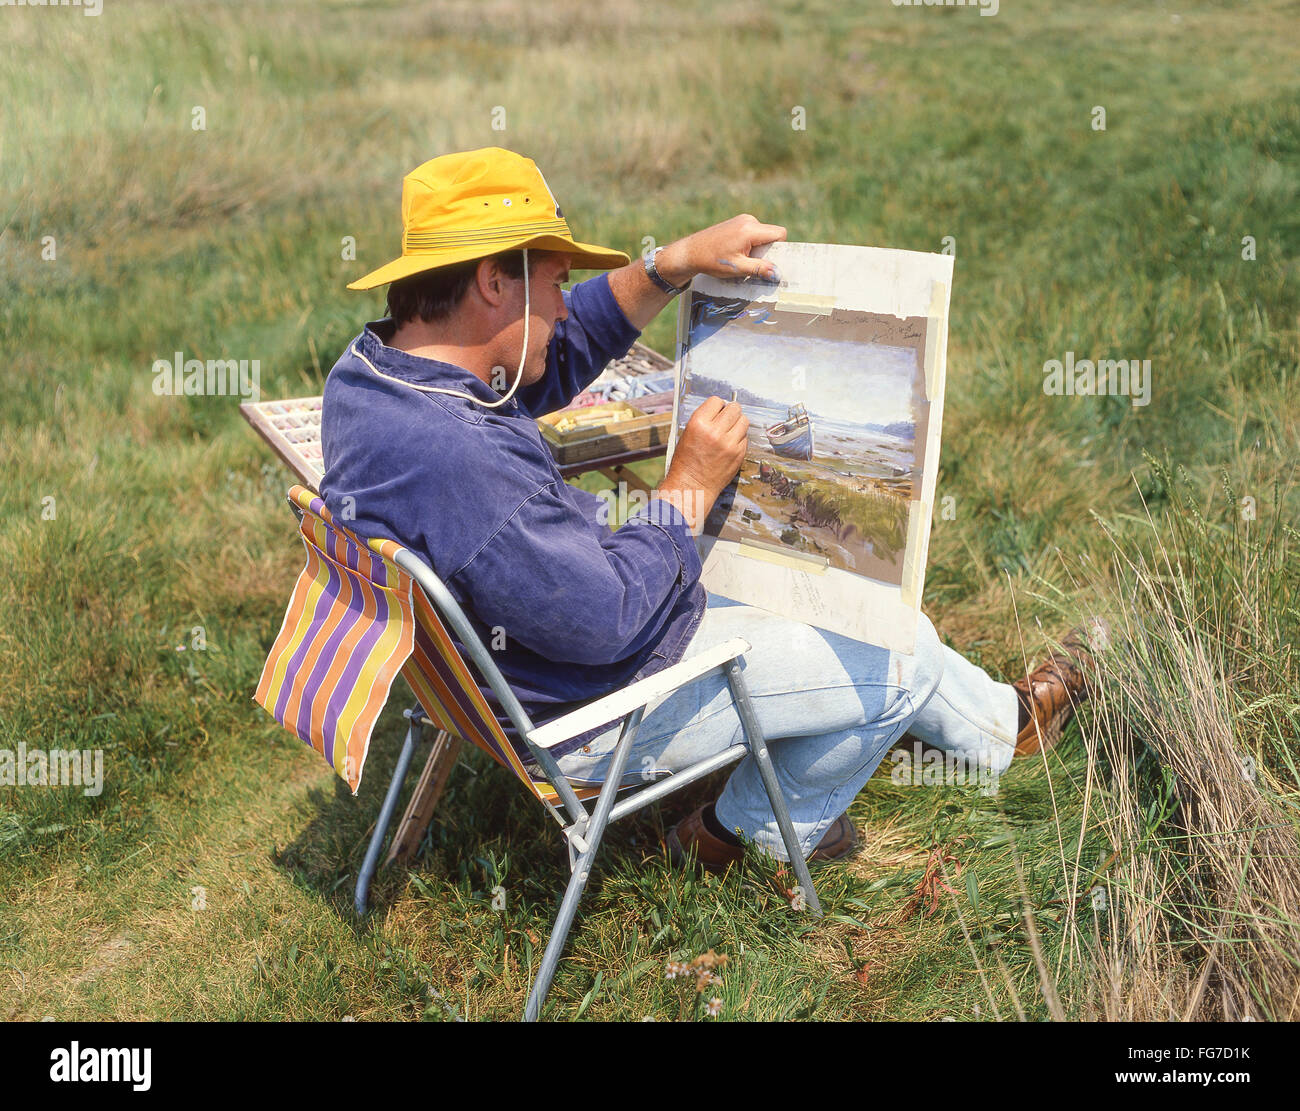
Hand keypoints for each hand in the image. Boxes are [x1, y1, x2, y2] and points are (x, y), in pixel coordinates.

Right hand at [654, 397, 748, 530]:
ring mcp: (729, 443)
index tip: (717, 411)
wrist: (692, 486)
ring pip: (744, 421)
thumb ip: (705, 420)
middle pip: (734, 408)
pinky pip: (745, 437)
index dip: (717, 406)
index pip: (716, 400)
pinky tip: (729, 445)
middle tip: (726, 419)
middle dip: (731, 411)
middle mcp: (715, 431)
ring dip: (738, 423)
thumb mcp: (688, 434)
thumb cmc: (686, 461)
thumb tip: (721, 409)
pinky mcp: (739, 454)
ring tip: (729, 431)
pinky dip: (739, 438)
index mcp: (699, 423)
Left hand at [657, 214, 786, 286]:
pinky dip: (750, 244)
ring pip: (762, 234)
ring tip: (740, 258)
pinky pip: (753, 232)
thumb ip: (759, 269)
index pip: (779, 234)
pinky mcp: (737, 222)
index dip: (778, 248)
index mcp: (750, 229)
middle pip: (771, 234)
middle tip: (751, 263)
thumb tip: (777, 274)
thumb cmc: (712, 260)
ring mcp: (742, 219)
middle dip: (766, 250)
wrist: (691, 252)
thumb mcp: (738, 268)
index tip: (769, 260)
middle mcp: (748, 220)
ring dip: (757, 248)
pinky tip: (735, 253)